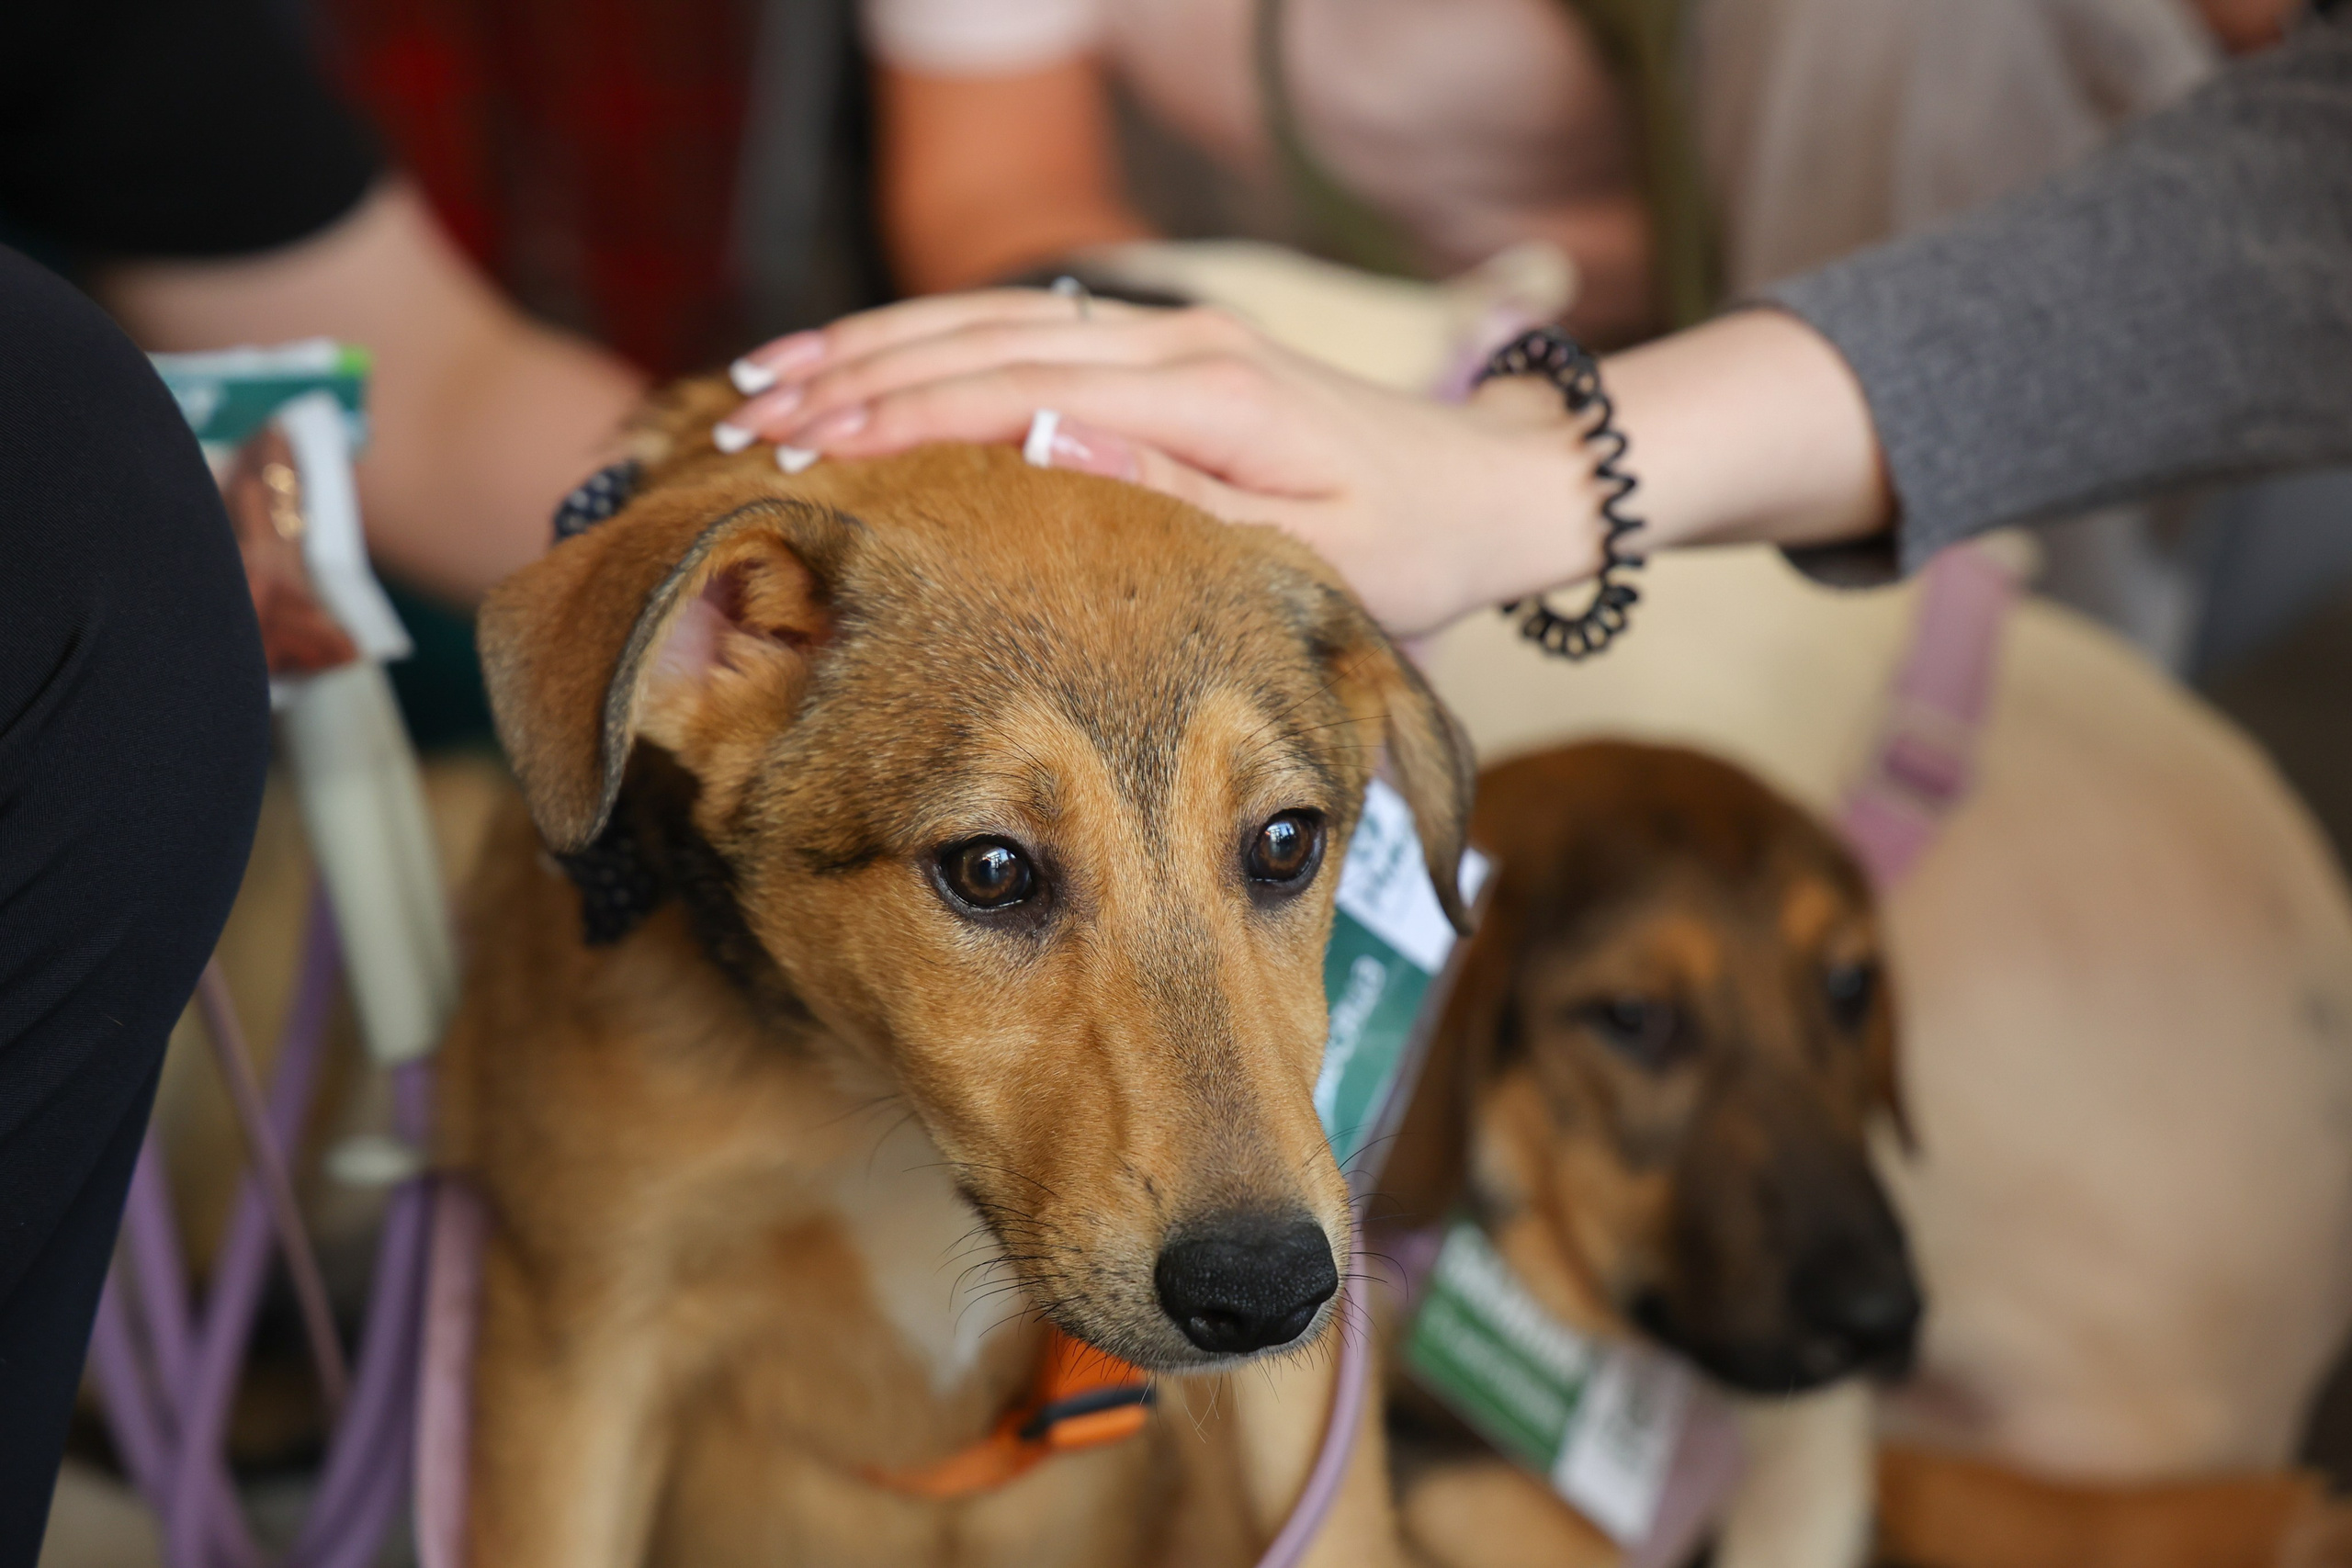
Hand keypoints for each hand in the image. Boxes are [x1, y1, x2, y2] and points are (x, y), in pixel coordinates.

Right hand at [721, 291, 1606, 636]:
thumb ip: (1180, 496)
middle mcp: (1176, 345)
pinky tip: (875, 368)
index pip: (1017, 386)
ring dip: (879, 346)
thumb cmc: (1409, 544)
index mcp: (1205, 394)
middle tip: (745, 412)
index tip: (805, 442)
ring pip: (996, 321)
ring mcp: (1169, 338)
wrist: (1489, 485)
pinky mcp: (1170, 353)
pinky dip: (939, 347)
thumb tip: (1049, 444)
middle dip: (857, 371)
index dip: (901, 414)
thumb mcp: (1314, 552)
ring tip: (771, 378)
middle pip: (984, 337)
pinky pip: (1030, 335)